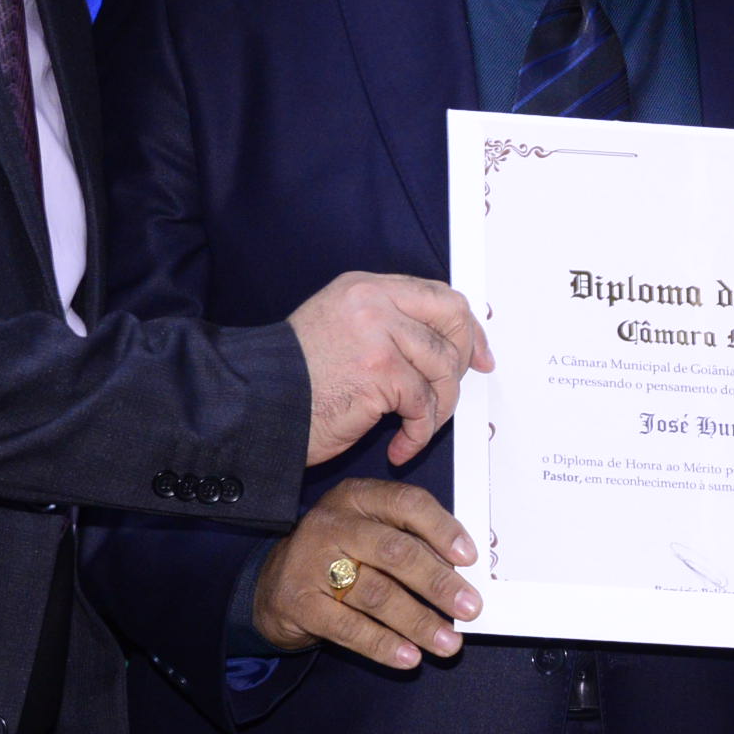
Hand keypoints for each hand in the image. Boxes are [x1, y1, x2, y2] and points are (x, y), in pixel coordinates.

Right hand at [251, 478, 478, 669]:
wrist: (273, 584)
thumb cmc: (340, 556)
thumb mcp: (370, 532)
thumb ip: (411, 541)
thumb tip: (463, 571)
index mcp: (358, 497)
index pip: (406, 503)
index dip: (442, 529)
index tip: (470, 558)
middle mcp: (332, 523)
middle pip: (394, 551)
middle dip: (438, 583)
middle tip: (470, 608)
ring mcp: (311, 562)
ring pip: (376, 594)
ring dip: (418, 622)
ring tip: (449, 643)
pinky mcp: (299, 602)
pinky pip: (349, 627)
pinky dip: (383, 645)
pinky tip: (410, 657)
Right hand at [284, 272, 493, 466]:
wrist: (254, 406)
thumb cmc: (292, 381)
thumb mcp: (341, 331)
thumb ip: (387, 325)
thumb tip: (444, 342)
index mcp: (365, 288)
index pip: (438, 295)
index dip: (466, 328)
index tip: (478, 357)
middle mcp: (373, 301)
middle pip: (452, 318)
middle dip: (463, 361)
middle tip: (450, 393)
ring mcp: (377, 334)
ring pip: (443, 367)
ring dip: (439, 407)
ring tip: (416, 427)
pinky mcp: (379, 372)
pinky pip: (424, 404)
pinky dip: (419, 434)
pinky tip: (401, 445)